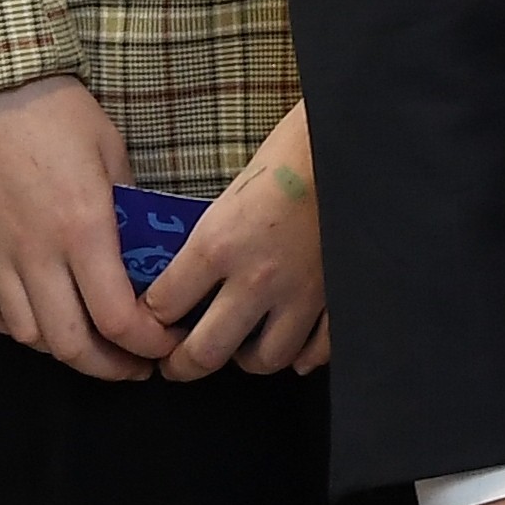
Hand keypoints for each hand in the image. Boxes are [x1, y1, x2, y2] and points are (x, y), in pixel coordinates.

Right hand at [0, 72, 160, 377]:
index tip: (166, 344)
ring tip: (89, 342)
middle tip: (134, 366)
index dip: (147, 344)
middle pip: (71, 344)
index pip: (118, 318)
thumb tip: (145, 250)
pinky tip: (33, 317)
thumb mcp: (111, 151)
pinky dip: (10, 326)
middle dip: (111, 367)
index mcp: (82, 229)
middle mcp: (36, 254)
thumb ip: (127, 208)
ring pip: (27, 335)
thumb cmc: (53, 109)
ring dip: (62, 350)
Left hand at [147, 100, 330, 377]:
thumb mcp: (233, 191)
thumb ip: (210, 240)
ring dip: (245, 358)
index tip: (151, 319)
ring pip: (263, 360)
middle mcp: (255, 278)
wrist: (355, 140)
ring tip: (240, 345)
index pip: (162, 307)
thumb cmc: (293, 150)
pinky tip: (293, 347)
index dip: (149, 318)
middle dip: (182, 365)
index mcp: (218, 244)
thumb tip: (189, 273)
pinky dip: (301, 356)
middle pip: (204, 352)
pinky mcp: (337, 298)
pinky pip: (316, 352)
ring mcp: (300, 294)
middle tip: (176, 362)